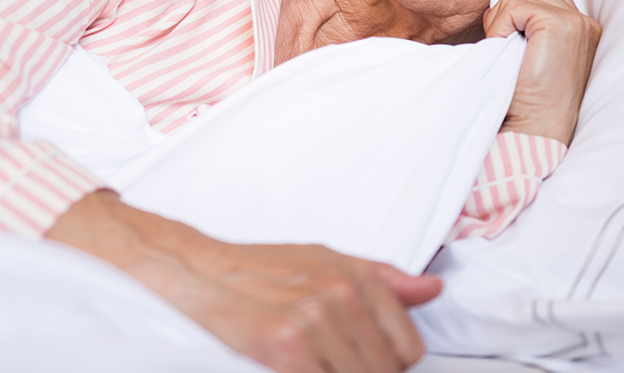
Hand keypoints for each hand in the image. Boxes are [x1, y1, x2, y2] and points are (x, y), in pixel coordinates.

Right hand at [47, 190, 441, 372]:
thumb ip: (379, 278)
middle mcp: (341, 294)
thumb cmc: (255, 270)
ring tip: (309, 363)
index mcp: (355, 275)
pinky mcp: (284, 347)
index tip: (356, 361)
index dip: (386, 366)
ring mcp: (313, 321)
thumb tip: (431, 290)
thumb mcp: (320, 260)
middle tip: (326, 363)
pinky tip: (287, 367)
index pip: (407, 350)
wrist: (192, 273)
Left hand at [484, 0, 600, 144]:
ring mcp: (576, 23)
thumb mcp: (526, 55)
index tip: (504, 43)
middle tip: (500, 43)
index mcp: (580, 31)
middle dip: (508, 9)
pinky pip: (513, 5)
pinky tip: (503, 49)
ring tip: (503, 47)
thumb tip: (495, 2)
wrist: (534, 131)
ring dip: (502, 15)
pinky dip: (499, 25)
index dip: (514, 12)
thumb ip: (522, 26)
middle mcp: (584, 23)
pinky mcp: (560, 25)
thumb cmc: (524, 102)